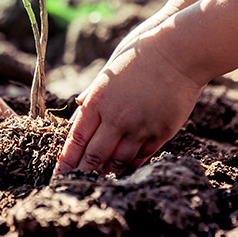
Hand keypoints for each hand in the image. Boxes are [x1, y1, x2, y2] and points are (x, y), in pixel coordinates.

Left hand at [54, 21, 205, 175]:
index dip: (67, 159)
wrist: (178, 51)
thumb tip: (80, 105)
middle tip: (75, 185)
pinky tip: (126, 170)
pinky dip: (132, 164)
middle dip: (83, 172)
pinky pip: (143, 155)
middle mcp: (116, 117)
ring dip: (108, 172)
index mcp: (98, 100)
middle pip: (94, 156)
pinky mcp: (161, 131)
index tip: (59, 173)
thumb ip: (95, 92)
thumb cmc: (141, 54)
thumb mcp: (110, 70)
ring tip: (100, 182)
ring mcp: (139, 126)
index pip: (76, 138)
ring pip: (118, 160)